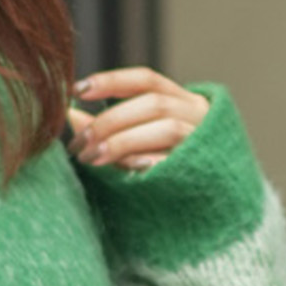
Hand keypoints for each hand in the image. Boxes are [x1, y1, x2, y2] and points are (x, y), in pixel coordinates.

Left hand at [66, 68, 209, 170]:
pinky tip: (124, 169)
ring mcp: (204, 140)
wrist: (214, 205)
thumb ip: (111, 128)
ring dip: (123, 141)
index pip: (146, 80)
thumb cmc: (169, 167)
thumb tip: (72, 115)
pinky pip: (175, 159)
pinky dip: (147, 161)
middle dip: (110, 121)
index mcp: (182, 101)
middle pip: (153, 104)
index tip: (78, 90)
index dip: (112, 80)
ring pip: (166, 128)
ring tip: (92, 158)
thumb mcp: (139, 141)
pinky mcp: (204, 167)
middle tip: (79, 143)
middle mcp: (198, 114)